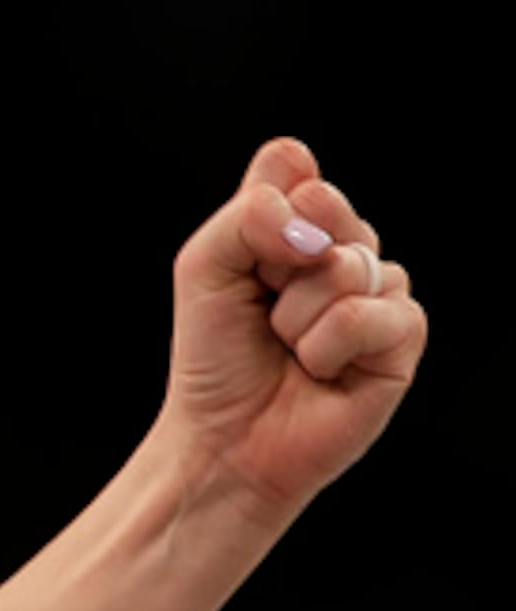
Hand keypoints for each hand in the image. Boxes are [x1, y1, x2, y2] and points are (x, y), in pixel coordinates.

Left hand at [165, 138, 425, 514]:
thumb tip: (308, 194)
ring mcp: (381, 291)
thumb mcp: (206, 268)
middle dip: (276, 265)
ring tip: (289, 347)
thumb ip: (248, 214)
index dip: (266, 212)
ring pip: (348, 265)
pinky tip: (319, 371)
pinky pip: (369, 314)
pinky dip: (325, 347)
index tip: (245, 262)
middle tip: (264, 309)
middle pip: (327, 208)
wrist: (223, 437)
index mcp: (301, 227)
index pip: (297, 173)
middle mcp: (347, 251)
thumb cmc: (215, 355)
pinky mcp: (403, 338)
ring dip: (297, 315)